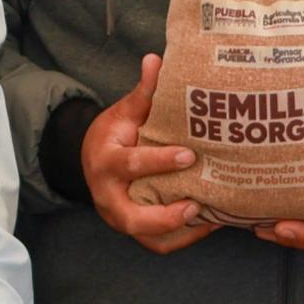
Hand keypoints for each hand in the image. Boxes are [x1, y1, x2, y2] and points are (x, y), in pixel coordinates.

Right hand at [80, 57, 215, 253]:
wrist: (92, 160)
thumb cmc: (115, 134)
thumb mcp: (124, 112)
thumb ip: (143, 91)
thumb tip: (156, 59)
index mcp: (105, 161)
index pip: (131, 164)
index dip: (159, 161)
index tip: (189, 155)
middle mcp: (108, 195)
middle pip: (131, 217)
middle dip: (164, 216)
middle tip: (195, 205)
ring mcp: (118, 216)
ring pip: (145, 237)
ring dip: (178, 232)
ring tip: (210, 218)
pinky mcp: (133, 230)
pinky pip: (157, 244)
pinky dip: (183, 239)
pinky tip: (209, 225)